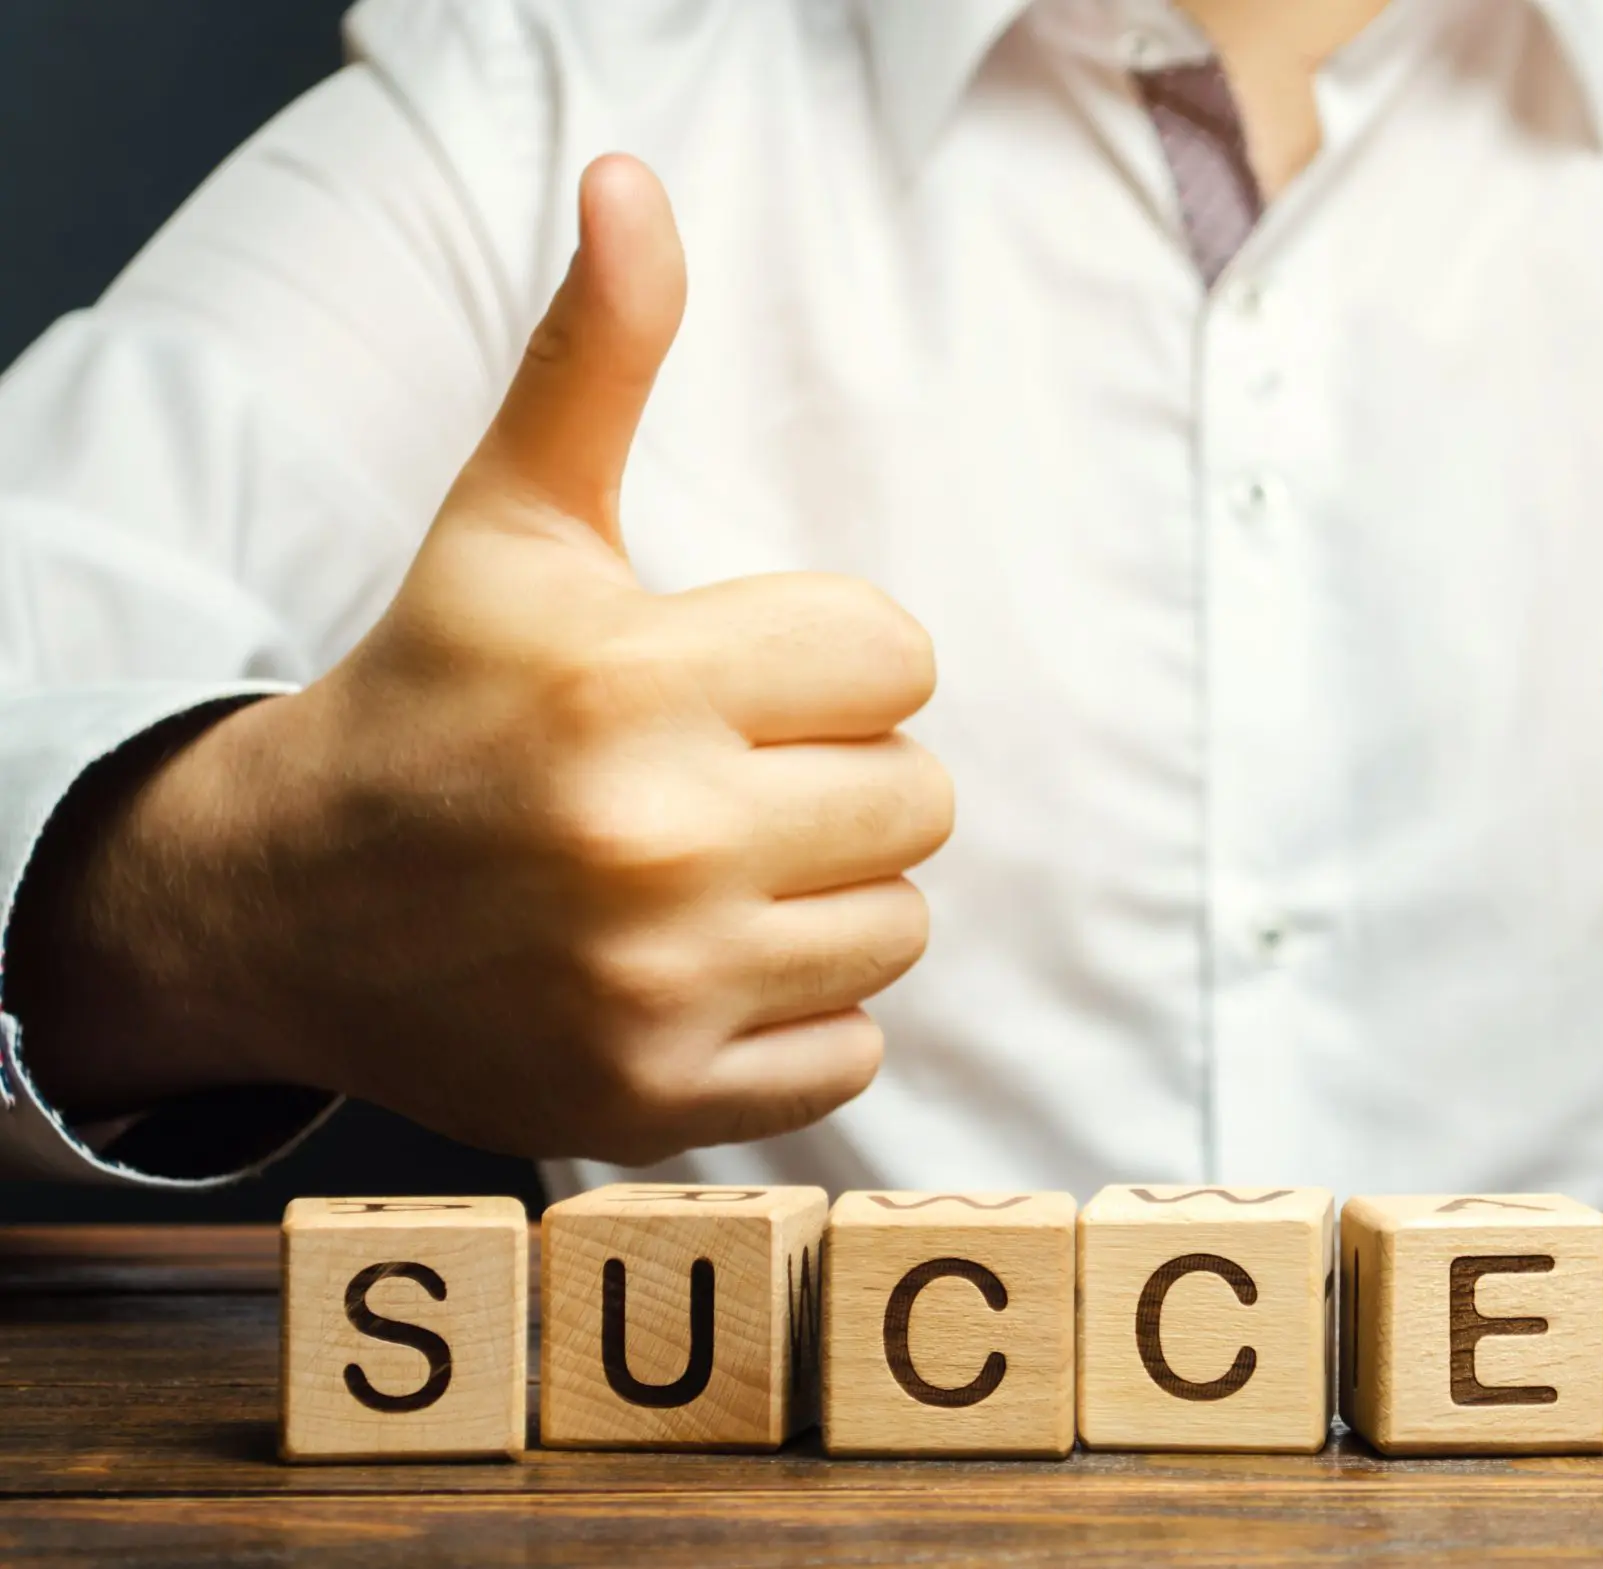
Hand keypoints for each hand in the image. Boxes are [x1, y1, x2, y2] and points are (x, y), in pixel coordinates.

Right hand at [20, 157, 951, 1163]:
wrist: (287, 904)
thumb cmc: (432, 693)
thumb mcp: (511, 521)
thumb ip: (597, 359)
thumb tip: (635, 183)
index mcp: (634, 678)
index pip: (898, 655)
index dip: (832, 657)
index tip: (737, 676)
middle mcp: (653, 837)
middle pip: (922, 794)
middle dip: (842, 774)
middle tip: (728, 776)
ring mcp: (659, 983)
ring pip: (900, 922)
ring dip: (831, 895)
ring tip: (713, 870)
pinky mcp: (661, 1096)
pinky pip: (854, 1052)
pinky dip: (801, 1016)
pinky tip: (701, 967)